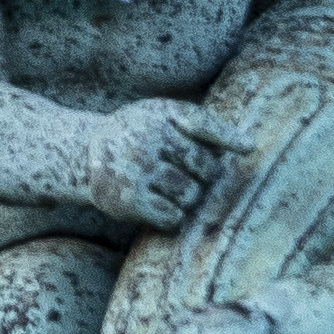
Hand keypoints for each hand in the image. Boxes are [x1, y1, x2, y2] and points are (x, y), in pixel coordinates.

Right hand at [72, 105, 237, 235]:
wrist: (85, 154)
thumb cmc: (138, 134)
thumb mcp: (161, 115)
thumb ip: (200, 124)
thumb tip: (248, 146)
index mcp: (159, 115)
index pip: (201, 124)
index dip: (227, 138)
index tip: (248, 148)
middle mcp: (146, 141)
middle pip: (205, 170)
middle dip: (201, 177)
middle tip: (179, 173)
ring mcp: (137, 171)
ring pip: (191, 196)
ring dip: (186, 199)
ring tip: (165, 189)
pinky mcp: (129, 200)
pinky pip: (173, 217)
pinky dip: (172, 217)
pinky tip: (157, 205)